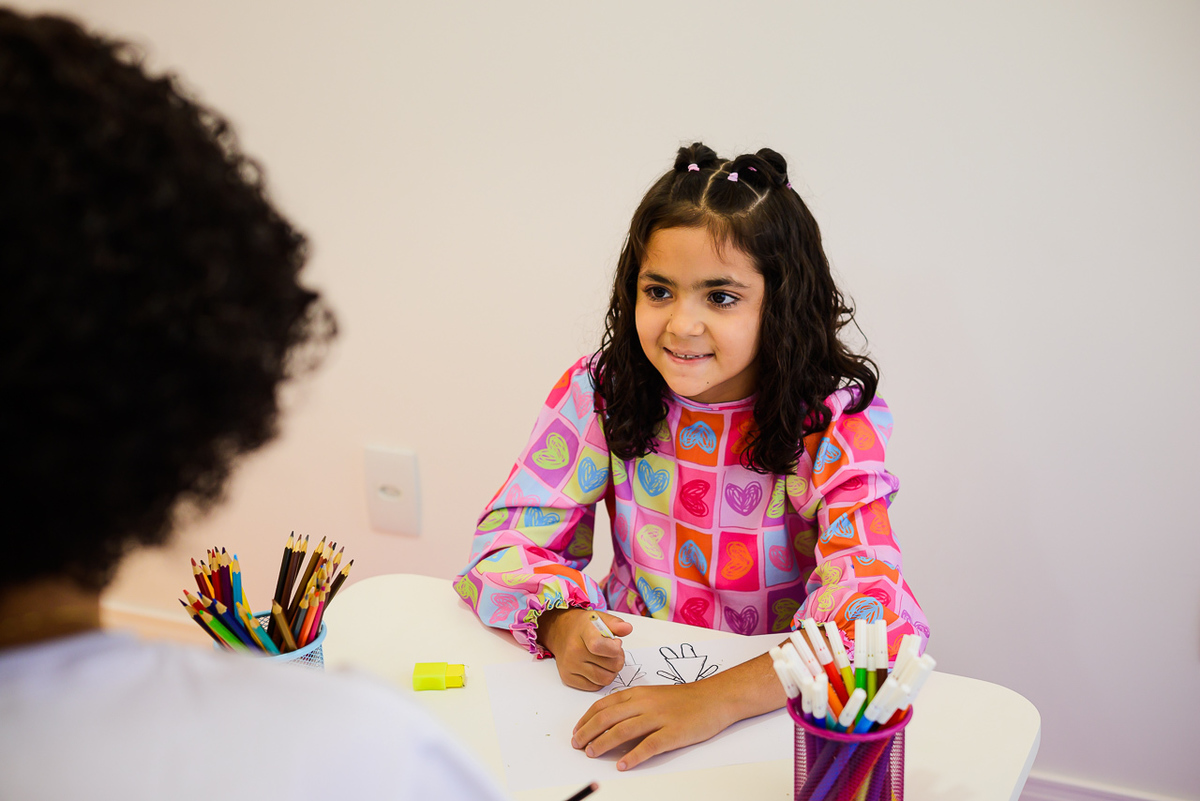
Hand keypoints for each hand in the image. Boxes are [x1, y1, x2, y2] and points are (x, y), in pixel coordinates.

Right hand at [536, 608, 632, 690]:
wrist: (560, 632)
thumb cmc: (582, 626)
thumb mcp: (599, 617)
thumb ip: (615, 623)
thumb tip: (627, 629)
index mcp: (583, 632)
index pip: (599, 646)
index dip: (615, 648)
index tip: (616, 643)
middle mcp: (574, 651)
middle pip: (611, 666)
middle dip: (618, 659)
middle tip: (613, 651)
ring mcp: (570, 666)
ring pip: (605, 680)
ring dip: (611, 671)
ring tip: (606, 660)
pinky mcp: (568, 678)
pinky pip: (595, 687)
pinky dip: (599, 679)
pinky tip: (596, 667)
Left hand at [570, 681, 729, 770]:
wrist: (714, 698)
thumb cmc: (684, 699)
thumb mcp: (653, 695)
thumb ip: (632, 705)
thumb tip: (608, 720)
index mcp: (638, 693)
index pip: (603, 705)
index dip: (586, 720)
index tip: (577, 731)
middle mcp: (645, 703)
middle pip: (608, 718)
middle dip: (588, 733)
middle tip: (578, 746)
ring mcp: (659, 718)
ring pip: (623, 730)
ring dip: (604, 743)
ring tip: (592, 754)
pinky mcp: (673, 733)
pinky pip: (649, 746)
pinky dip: (634, 756)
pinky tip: (623, 765)